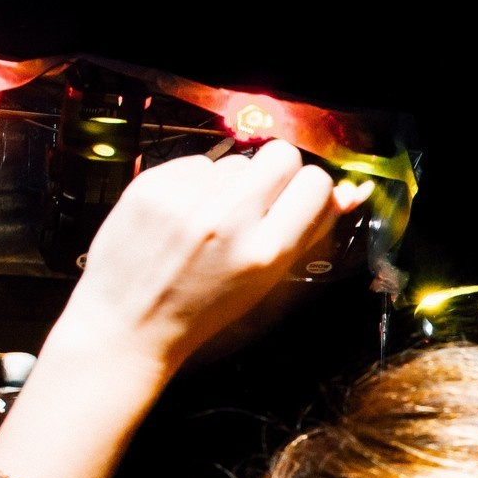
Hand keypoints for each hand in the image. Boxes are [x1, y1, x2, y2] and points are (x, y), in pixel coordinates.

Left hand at [48, 141, 366, 375]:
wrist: (127, 324)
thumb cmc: (203, 310)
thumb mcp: (265, 282)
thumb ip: (307, 233)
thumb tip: (350, 192)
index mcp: (267, 251)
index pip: (315, 182)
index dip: (310, 190)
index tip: (297, 202)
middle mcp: (229, 219)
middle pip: (280, 153)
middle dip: (277, 172)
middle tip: (259, 201)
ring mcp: (187, 198)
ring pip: (235, 161)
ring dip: (231, 184)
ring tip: (210, 221)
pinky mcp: (152, 184)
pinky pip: (196, 163)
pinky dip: (195, 184)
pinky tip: (182, 215)